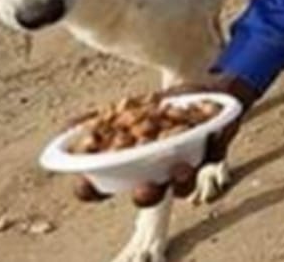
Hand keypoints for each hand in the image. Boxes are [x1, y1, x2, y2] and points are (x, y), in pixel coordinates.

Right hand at [72, 75, 259, 207]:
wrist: (206, 87)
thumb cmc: (164, 105)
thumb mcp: (131, 107)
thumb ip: (101, 118)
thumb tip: (68, 128)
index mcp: (134, 164)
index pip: (107, 186)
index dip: (94, 190)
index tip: (86, 183)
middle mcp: (159, 171)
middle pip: (149, 195)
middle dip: (145, 195)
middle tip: (142, 187)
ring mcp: (188, 162)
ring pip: (184, 184)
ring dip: (181, 181)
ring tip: (180, 169)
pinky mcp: (215, 149)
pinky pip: (215, 152)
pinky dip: (214, 144)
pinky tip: (214, 135)